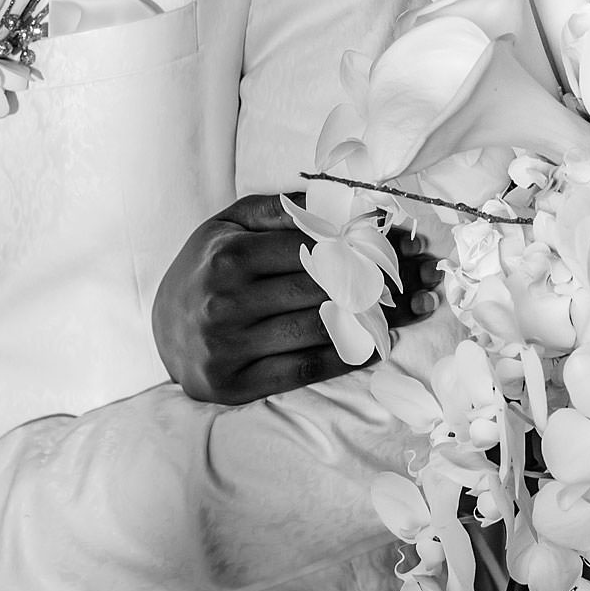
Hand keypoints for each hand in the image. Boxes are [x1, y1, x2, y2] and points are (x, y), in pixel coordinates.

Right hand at [152, 192, 442, 404]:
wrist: (159, 328)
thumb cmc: (207, 267)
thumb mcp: (231, 224)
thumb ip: (284, 211)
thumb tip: (349, 205)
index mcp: (229, 256)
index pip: (316, 249)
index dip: (370, 245)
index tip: (411, 244)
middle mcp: (226, 302)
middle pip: (326, 290)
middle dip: (386, 280)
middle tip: (430, 275)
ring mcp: (229, 348)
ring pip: (321, 330)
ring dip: (380, 319)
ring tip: (419, 306)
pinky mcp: (235, 385)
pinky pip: (305, 370)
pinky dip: (347, 357)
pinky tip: (379, 344)